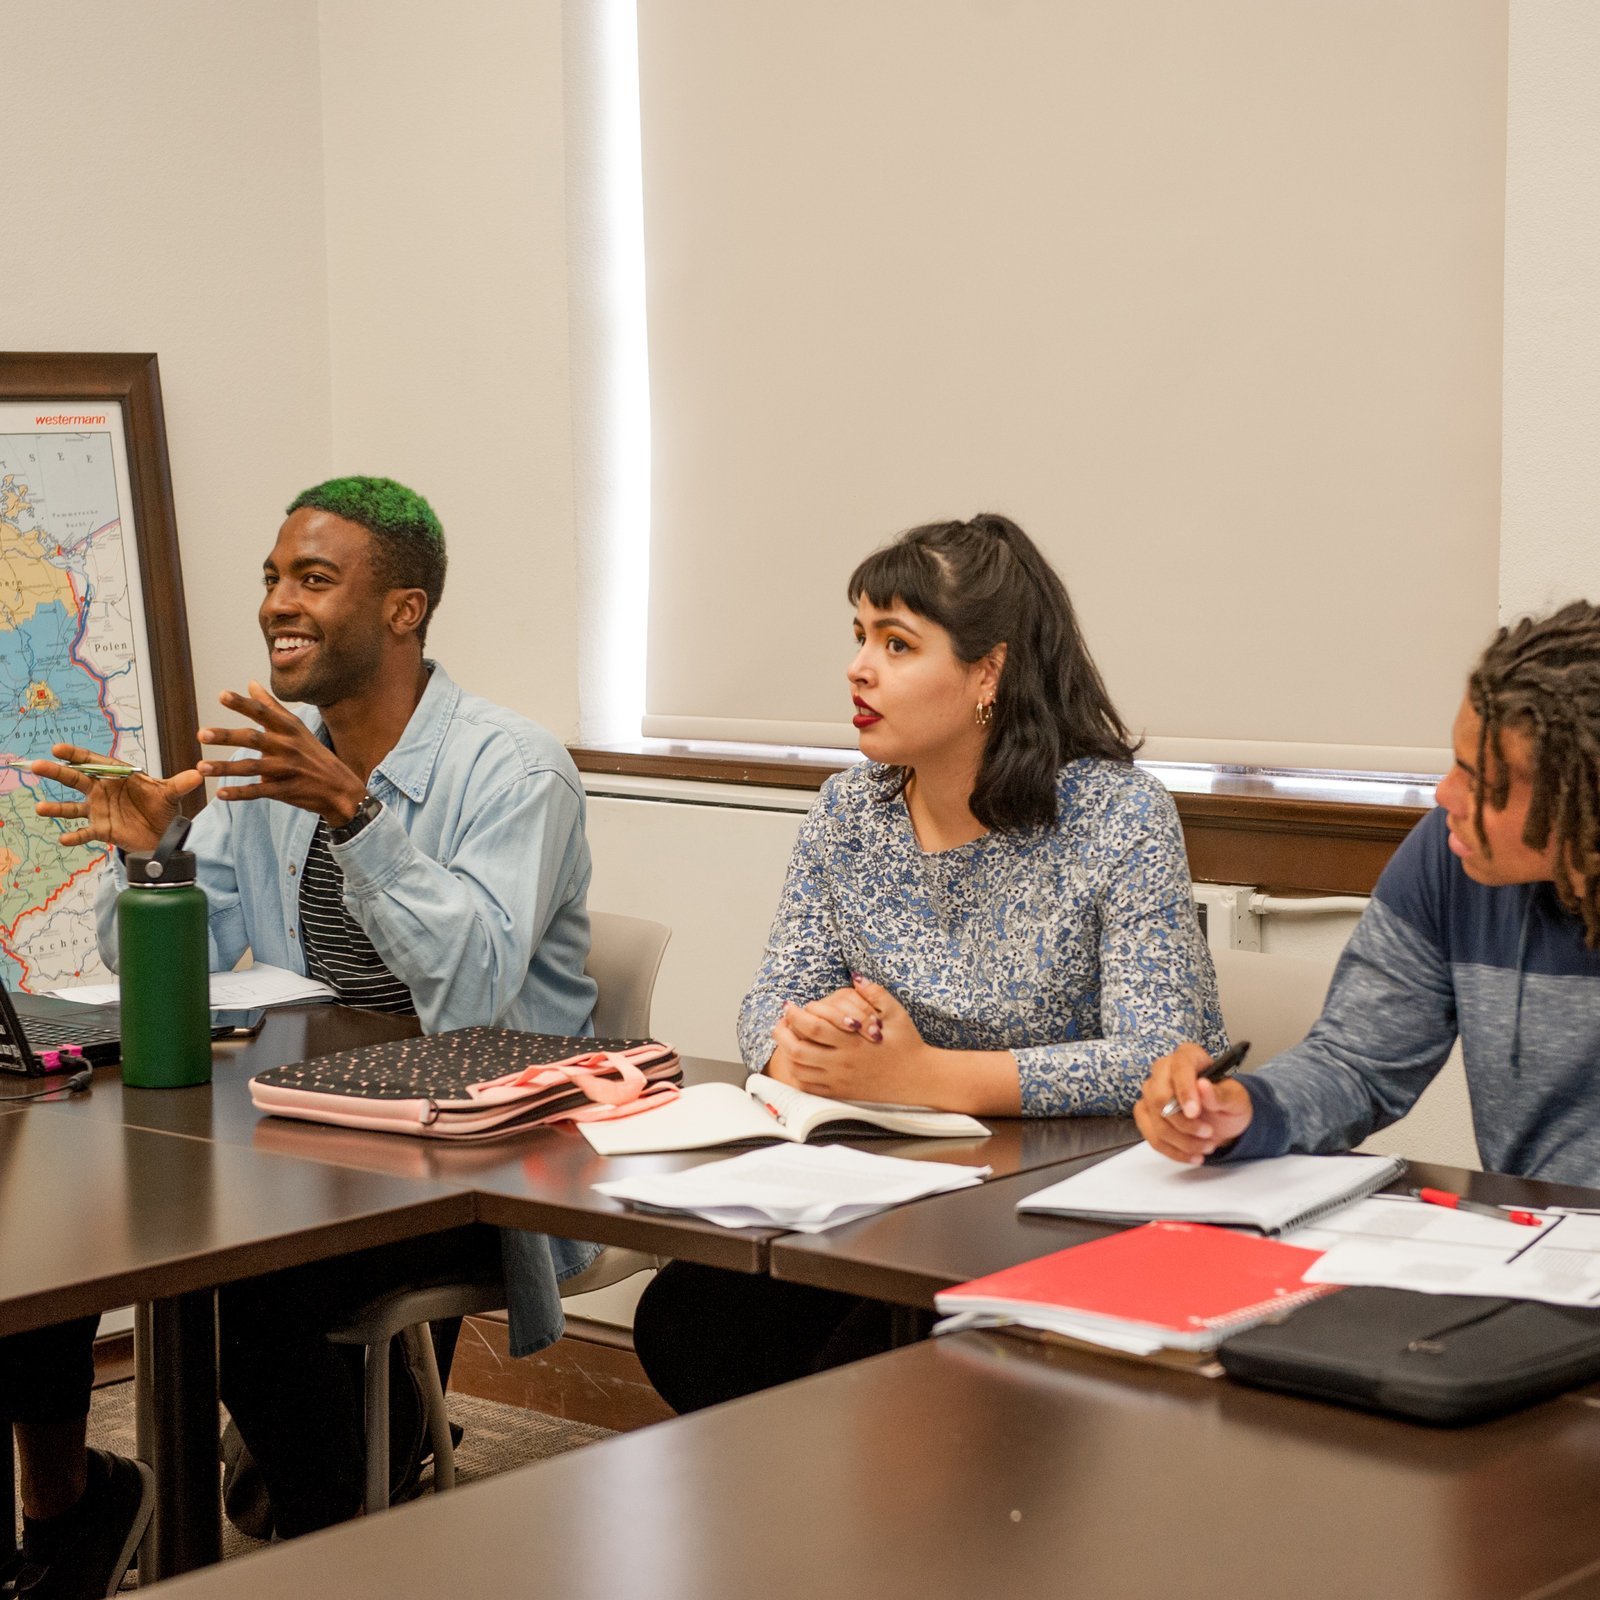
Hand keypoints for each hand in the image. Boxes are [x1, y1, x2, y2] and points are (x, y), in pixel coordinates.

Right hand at [30, 745, 203, 850]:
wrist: (164, 833)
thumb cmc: (162, 807)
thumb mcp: (171, 794)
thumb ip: (182, 784)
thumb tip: (200, 774)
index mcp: (117, 776)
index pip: (94, 762)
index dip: (77, 755)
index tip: (59, 749)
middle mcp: (103, 791)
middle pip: (77, 780)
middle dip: (58, 772)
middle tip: (36, 765)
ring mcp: (100, 810)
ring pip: (73, 807)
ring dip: (57, 808)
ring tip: (40, 808)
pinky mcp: (102, 829)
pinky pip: (85, 833)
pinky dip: (75, 836)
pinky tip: (63, 839)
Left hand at [196, 683, 366, 825]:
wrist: (341, 788)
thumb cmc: (314, 755)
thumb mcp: (297, 728)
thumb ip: (272, 706)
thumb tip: (251, 683)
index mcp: (289, 729)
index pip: (263, 713)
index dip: (243, 704)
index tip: (221, 695)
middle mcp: (288, 747)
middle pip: (254, 739)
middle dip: (227, 736)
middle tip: (202, 734)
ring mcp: (288, 769)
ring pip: (252, 767)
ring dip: (226, 768)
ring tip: (201, 767)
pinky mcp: (286, 790)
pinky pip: (259, 792)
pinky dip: (240, 793)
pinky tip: (221, 794)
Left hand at [767, 976, 929, 1102]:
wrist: (919, 1078)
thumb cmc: (907, 1043)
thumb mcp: (896, 1013)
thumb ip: (875, 993)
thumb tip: (855, 976)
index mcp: (853, 1041)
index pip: (812, 1026)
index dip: (795, 1015)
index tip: (790, 1006)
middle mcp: (843, 1062)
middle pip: (798, 1049)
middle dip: (782, 1034)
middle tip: (779, 1023)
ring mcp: (840, 1080)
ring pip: (800, 1070)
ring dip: (787, 1053)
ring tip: (786, 1040)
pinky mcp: (842, 1093)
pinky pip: (810, 1087)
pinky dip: (798, 1075)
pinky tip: (798, 1062)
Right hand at [1133, 1041, 1254, 1163]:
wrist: (1224, 1119)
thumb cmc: (1229, 1102)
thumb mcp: (1236, 1098)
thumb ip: (1220, 1094)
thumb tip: (1203, 1086)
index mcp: (1188, 1056)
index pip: (1179, 1067)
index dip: (1184, 1090)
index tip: (1194, 1113)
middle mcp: (1164, 1070)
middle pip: (1159, 1097)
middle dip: (1183, 1123)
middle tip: (1208, 1134)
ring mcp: (1151, 1092)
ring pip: (1155, 1120)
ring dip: (1181, 1141)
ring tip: (1206, 1147)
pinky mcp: (1146, 1113)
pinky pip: (1151, 1135)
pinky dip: (1172, 1150)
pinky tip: (1192, 1155)